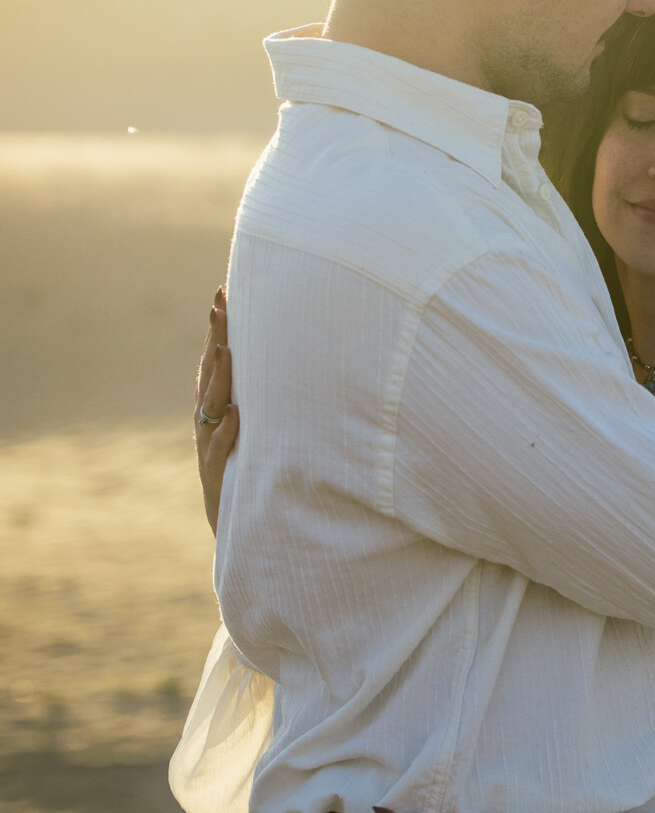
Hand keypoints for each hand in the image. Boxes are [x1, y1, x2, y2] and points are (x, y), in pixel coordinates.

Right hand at [194, 286, 239, 534]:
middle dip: (215, 336)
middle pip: (210, 372)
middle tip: (220, 304)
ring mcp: (209, 444)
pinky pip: (221, 448)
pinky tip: (237, 413)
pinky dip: (228, 431)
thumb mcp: (255, 425)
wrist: (237, 521)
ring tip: (226, 348)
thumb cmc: (249, 465)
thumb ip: (260, 394)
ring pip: (212, 405)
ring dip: (219, 377)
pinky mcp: (217, 473)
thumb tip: (289, 353)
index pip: (215, 357)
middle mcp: (208, 418)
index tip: (222, 291)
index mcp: (215, 403)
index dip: (217, 326)